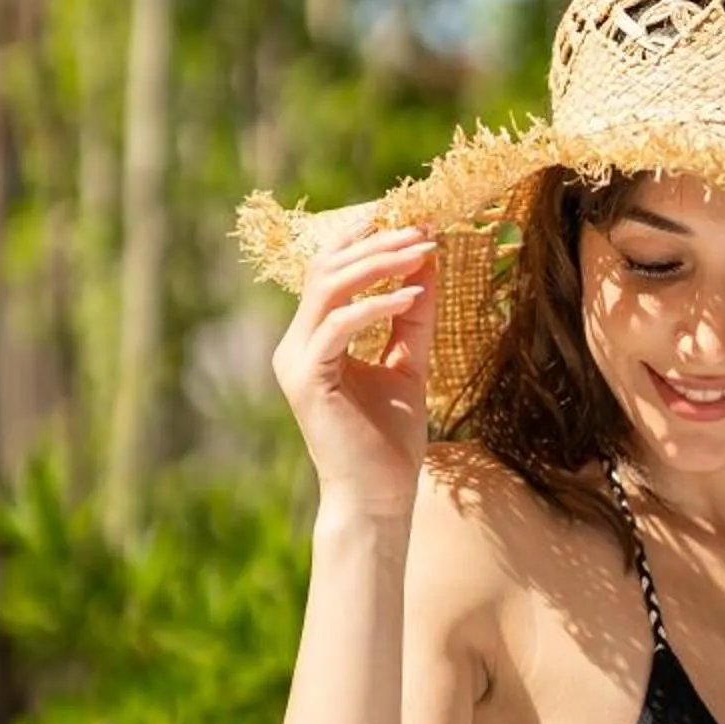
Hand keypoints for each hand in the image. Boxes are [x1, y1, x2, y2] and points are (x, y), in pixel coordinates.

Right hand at [269, 211, 436, 517]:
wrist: (378, 498)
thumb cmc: (389, 441)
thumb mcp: (409, 364)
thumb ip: (413, 317)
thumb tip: (428, 262)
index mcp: (315, 338)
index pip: (333, 270)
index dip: (370, 241)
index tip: (416, 225)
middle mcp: (297, 344)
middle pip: (328, 268)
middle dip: (377, 243)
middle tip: (423, 230)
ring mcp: (296, 360)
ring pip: (328, 287)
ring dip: (378, 264)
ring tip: (421, 252)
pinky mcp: (305, 379)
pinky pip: (339, 325)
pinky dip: (376, 306)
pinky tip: (413, 295)